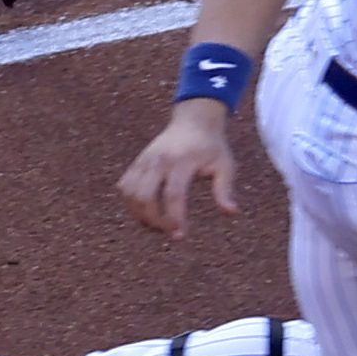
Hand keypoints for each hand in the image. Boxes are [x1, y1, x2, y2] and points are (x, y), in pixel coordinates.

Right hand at [118, 101, 239, 238]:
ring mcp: (145, 160)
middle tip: (171, 233)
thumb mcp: (225, 165)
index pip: (173, 194)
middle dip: (154, 221)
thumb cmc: (212, 147)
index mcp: (182, 161)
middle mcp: (159, 160)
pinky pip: (125, 186)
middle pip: (145, 196)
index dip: (175, 218)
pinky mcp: (137, 162)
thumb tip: (231, 212)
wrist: (194, 121)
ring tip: (158, 225)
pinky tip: (147, 212)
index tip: (181, 234)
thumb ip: (225, 189)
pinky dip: (131, 203)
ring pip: (130, 193)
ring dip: (140, 215)